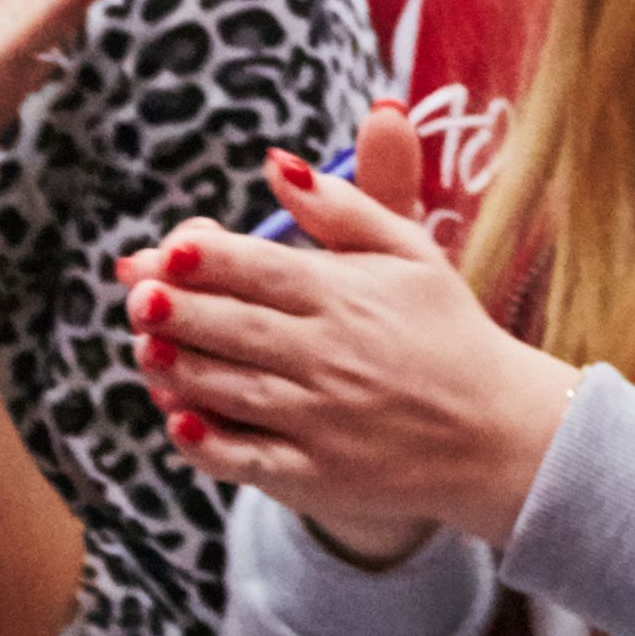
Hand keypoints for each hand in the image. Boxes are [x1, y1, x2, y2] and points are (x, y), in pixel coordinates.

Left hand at [123, 104, 580, 548]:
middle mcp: (330, 355)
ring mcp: (321, 419)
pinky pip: (246, 459)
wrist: (499, 435)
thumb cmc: (446, 334)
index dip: (205, 257)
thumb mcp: (411, 254)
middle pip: (233, 325)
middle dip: (174, 308)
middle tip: (135, 294)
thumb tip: (276, 160)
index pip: (260, 269)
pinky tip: (176, 421)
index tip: (166, 249)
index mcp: (349, 296)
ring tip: (142, 347)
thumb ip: (343, 205)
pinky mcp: (316, 475)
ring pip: (228, 389)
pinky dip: (207, 442)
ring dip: (175, 367)